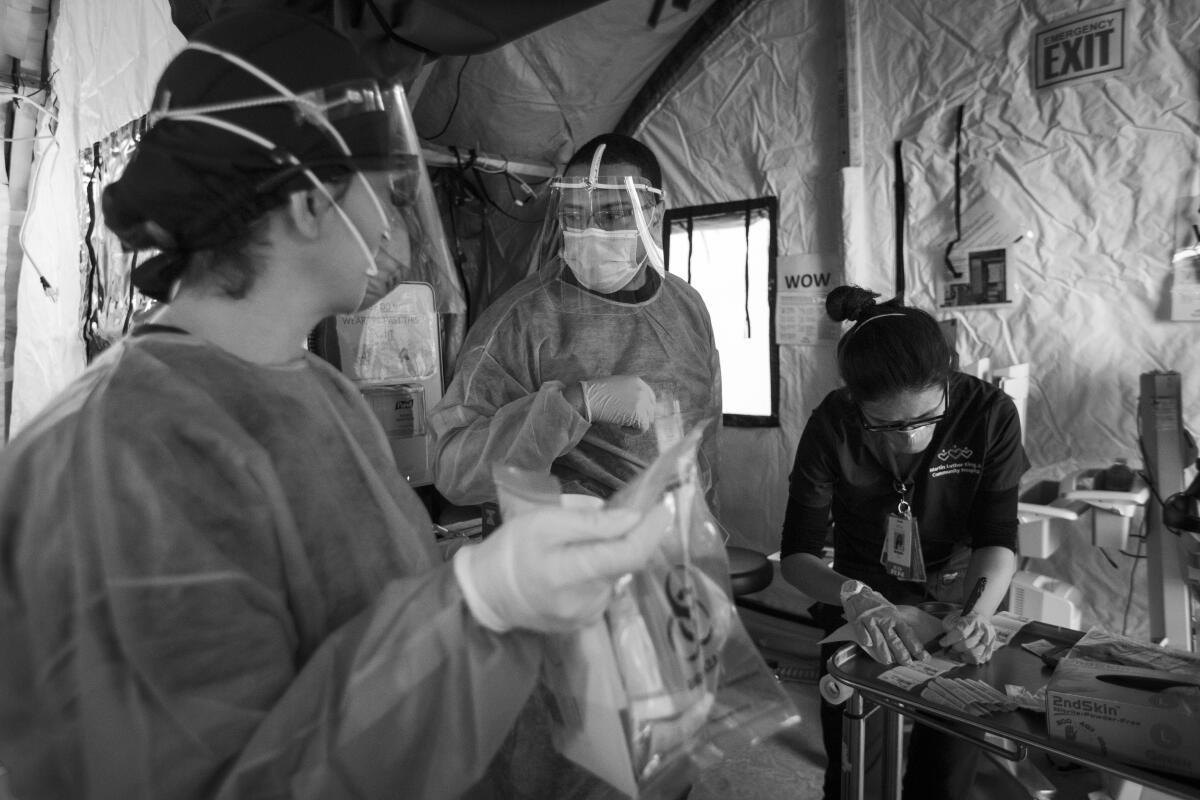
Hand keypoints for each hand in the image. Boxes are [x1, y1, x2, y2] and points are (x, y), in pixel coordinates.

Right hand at [453, 502, 671, 632]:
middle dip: (627, 537)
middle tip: (610, 516)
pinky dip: (599, 572)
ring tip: (580, 543)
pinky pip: (604, 590)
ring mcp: (587, 616)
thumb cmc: (512, 549)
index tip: (663, 506)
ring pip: (616, 576)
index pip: (630, 553)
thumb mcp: (545, 523)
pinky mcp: (584, 622)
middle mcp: (588, 601)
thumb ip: (590, 523)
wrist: (486, 593)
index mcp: (573, 573)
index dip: (652, 530)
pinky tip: (576, 565)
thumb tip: (633, 518)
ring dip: (610, 555)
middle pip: (625, 564)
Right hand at [580, 375, 655, 430]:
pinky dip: (632, 432)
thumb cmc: (596, 395)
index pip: (651, 398)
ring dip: (634, 425)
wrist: (588, 399)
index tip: (634, 417)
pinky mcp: (638, 414)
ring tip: (620, 424)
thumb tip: (636, 408)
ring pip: (647, 420)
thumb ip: (629, 393)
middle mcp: (642, 390)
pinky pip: (642, 428)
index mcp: (637, 381)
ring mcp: (641, 402)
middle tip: (625, 422)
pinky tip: (620, 428)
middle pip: (651, 410)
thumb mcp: (616, 387)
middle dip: (639, 418)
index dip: (644, 409)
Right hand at [840, 581, 925, 665]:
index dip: (916, 646)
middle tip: (907, 663)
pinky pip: (862, 632)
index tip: (923, 656)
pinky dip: (866, 639)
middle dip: (902, 653)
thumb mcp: (891, 611)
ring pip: (878, 638)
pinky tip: (868, 645)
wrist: (858, 593)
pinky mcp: (858, 621)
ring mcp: (870, 621)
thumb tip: (911, 641)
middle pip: (894, 639)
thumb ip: (898, 624)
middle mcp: (883, 619)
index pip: (907, 633)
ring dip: (884, 651)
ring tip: (888, 661)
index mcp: (894, 617)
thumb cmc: (877, 605)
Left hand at [939, 612, 998, 663]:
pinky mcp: (991, 649)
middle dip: (955, 647)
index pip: (961, 632)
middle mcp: (984, 630)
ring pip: (974, 655)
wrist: (979, 619)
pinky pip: (979, 659)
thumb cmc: (965, 619)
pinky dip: (970, 659)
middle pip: (967, 645)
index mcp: (974, 620)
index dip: (949, 639)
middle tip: (951, 646)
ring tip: (958, 650)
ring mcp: (989, 641)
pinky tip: (965, 653)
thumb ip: (948, 626)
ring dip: (963, 654)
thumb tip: (944, 640)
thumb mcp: (954, 617)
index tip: (942, 643)